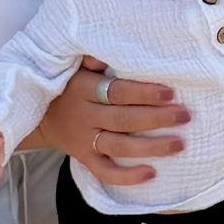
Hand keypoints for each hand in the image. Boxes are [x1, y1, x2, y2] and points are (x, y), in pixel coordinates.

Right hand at [27, 59, 188, 188]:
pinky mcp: (84, 158)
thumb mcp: (74, 65)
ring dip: (151, 147)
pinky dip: (127, 177)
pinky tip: (152, 174)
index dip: (144, 93)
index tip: (170, 92)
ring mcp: (84, 140)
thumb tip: (115, 46)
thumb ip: (94, 57)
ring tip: (179, 144)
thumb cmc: (68, 84)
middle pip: (124, 119)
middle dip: (157, 118)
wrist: (38, 116)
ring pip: (119, 146)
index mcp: (83, 89)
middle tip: (185, 115)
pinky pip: (105, 172)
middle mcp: (84, 116)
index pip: (117, 92)